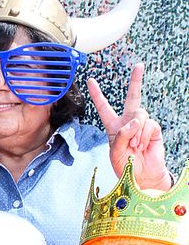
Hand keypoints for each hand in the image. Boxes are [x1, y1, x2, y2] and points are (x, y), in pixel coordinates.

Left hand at [87, 63, 170, 190]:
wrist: (142, 178)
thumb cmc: (125, 167)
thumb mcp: (114, 153)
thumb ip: (120, 136)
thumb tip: (135, 122)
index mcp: (113, 127)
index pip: (104, 108)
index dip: (97, 95)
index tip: (91, 81)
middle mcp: (128, 122)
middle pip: (132, 97)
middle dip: (136, 80)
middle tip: (139, 65)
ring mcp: (142, 125)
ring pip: (140, 114)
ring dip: (136, 131)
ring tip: (135, 146)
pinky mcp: (154, 130)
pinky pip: (149, 124)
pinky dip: (144, 135)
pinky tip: (143, 145)